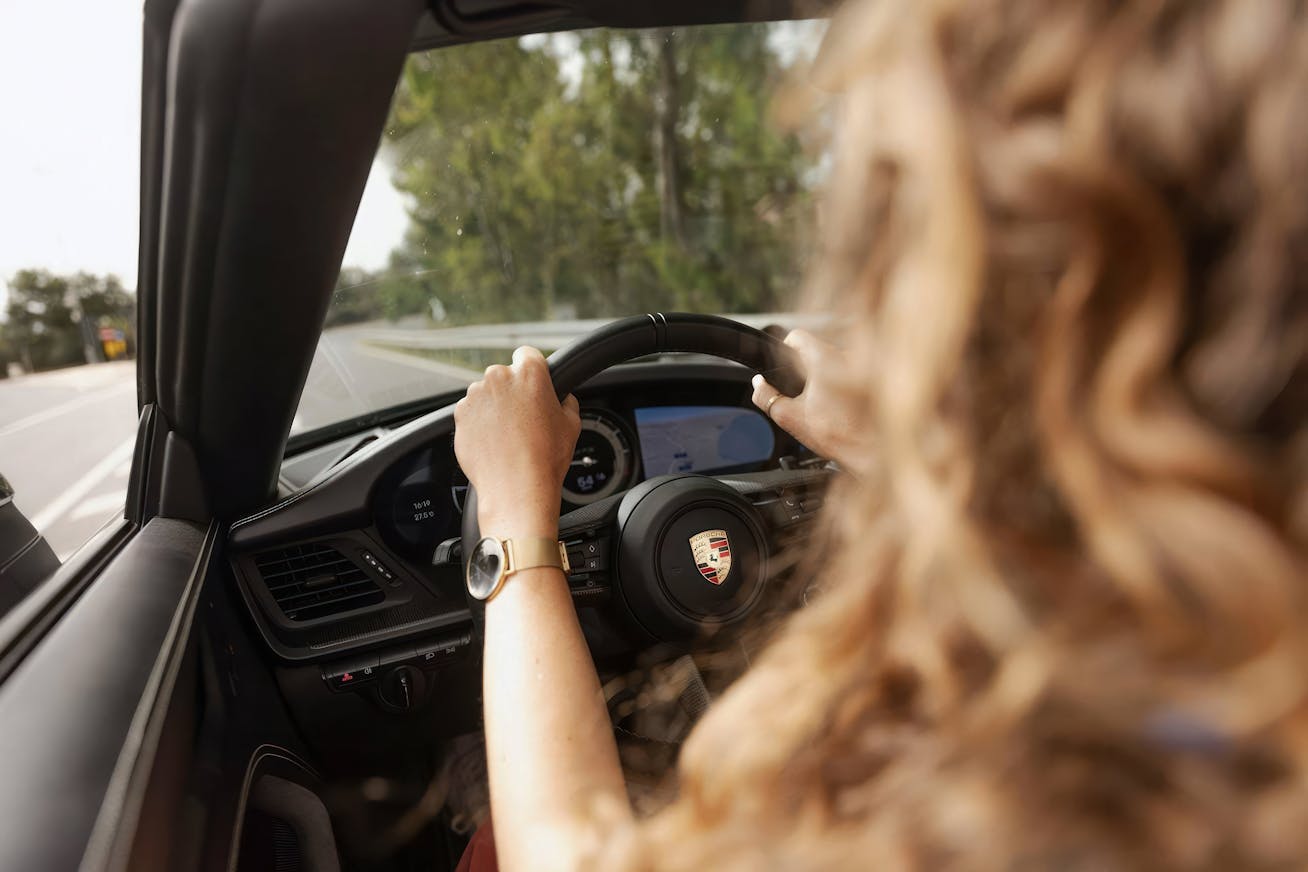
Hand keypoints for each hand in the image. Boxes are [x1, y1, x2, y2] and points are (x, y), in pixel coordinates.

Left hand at [454, 346, 580, 538]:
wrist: (516, 489)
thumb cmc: (546, 458)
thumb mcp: (572, 424)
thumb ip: (566, 400)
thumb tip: (561, 397)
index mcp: (529, 373)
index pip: (528, 354)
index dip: (532, 370)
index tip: (532, 384)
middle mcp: (499, 378)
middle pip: (504, 375)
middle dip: (512, 392)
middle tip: (524, 418)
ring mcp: (475, 396)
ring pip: (485, 394)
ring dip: (494, 407)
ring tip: (508, 435)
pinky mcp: (459, 415)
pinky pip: (471, 412)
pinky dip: (479, 423)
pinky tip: (494, 442)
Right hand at [751, 329, 873, 474]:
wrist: (870, 451)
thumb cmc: (837, 435)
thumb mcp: (790, 417)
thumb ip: (766, 397)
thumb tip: (758, 384)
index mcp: (824, 360)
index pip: (797, 337)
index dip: (786, 349)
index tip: (786, 364)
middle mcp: (846, 355)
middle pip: (816, 348)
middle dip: (806, 366)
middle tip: (804, 389)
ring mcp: (864, 363)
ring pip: (836, 358)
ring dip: (827, 372)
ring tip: (825, 398)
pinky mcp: (876, 374)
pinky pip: (852, 368)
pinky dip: (844, 379)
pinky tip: (842, 401)